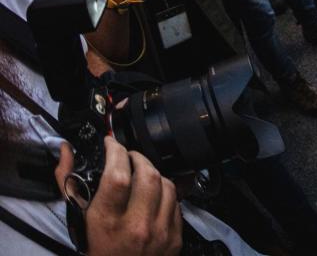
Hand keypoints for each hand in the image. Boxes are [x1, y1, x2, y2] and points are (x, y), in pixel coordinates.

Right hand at [56, 138, 181, 255]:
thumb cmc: (97, 251)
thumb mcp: (78, 220)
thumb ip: (69, 183)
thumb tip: (67, 151)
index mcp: (107, 222)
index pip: (117, 176)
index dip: (116, 153)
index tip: (112, 145)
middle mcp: (136, 227)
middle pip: (148, 175)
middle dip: (138, 158)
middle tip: (129, 157)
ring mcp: (160, 232)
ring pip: (167, 185)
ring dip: (154, 174)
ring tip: (142, 175)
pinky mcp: (175, 237)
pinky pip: (176, 203)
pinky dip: (165, 194)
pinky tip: (154, 196)